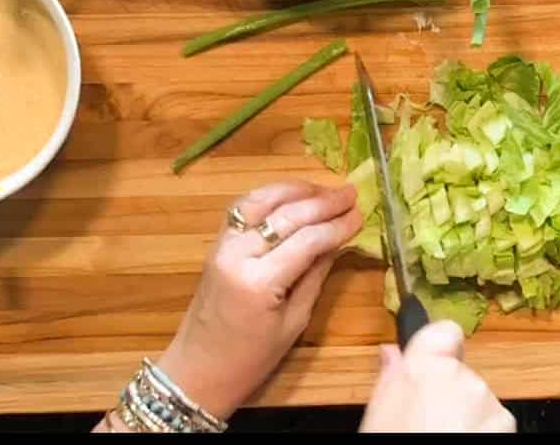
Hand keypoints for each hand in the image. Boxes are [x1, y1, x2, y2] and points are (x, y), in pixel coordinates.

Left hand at [156, 180, 362, 419]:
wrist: (198, 370)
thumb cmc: (251, 358)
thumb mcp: (294, 322)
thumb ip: (315, 276)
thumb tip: (337, 242)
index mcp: (259, 282)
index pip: (307, 240)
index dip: (337, 226)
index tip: (361, 214)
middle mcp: (238, 256)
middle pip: (286, 216)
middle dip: (323, 203)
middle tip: (351, 194)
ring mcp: (223, 246)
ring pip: (261, 202)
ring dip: (296, 191)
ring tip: (325, 189)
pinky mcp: (217, 244)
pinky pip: (243, 208)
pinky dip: (270, 196)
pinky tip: (293, 195)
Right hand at [359, 320, 515, 432]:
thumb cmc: (395, 440)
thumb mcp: (379, 416)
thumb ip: (391, 379)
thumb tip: (390, 353)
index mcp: (425, 367)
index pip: (444, 331)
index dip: (439, 347)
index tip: (429, 367)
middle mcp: (462, 376)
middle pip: (460, 374)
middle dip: (448, 395)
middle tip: (426, 423)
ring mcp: (488, 402)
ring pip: (478, 402)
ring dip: (467, 418)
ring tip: (443, 439)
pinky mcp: (508, 425)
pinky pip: (494, 423)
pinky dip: (482, 433)